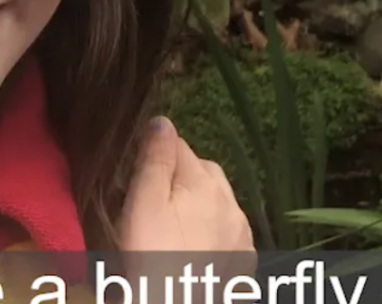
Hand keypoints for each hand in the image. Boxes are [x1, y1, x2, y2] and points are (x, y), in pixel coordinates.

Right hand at [118, 116, 255, 296]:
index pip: (178, 145)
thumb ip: (155, 161)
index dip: (153, 156)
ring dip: (199, 203)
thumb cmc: (152, 258)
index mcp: (204, 182)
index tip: (136, 180)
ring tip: (172, 229)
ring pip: (219, 200)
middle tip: (152, 205)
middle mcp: (231, 202)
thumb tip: (162, 120)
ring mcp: (242, 233)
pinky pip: (228, 229)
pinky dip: (212, 230)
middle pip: (203, 170)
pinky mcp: (245, 260)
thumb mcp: (143, 205)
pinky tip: (193, 248)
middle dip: (180, 177)